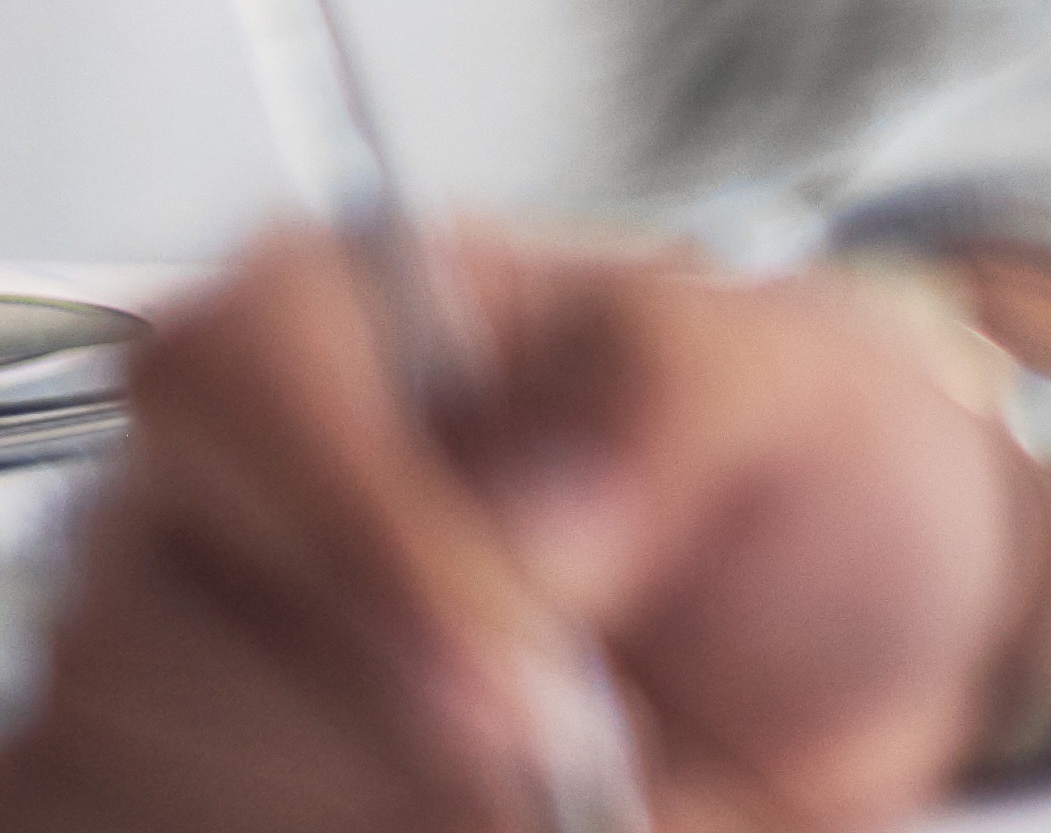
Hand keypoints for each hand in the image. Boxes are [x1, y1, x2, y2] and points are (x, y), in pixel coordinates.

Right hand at [0, 224, 1050, 831]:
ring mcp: (150, 674)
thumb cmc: (820, 453)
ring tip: (608, 768)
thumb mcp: (804, 383)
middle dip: (441, 765)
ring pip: (217, 809)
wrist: (852, 583)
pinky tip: (548, 807)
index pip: (243, 400)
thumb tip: (536, 533)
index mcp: (308, 316)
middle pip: (210, 673)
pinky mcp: (170, 806)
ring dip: (440, 828)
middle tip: (618, 753)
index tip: (536, 699)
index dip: (381, 571)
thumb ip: (672, 418)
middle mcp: (190, 491)